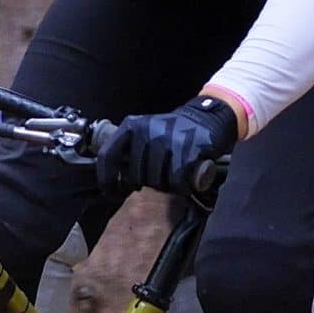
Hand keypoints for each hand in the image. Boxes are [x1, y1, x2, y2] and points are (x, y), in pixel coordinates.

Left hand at [97, 97, 240, 196]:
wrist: (207, 118)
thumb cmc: (172, 133)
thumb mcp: (145, 133)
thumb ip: (128, 151)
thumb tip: (113, 181)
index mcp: (132, 125)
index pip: (108, 155)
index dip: (107, 180)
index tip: (112, 194)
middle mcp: (147, 130)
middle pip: (134, 175)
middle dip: (145, 184)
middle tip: (157, 178)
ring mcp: (168, 139)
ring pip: (155, 180)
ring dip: (164, 186)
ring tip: (173, 176)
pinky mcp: (188, 150)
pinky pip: (176, 181)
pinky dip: (181, 187)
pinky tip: (185, 179)